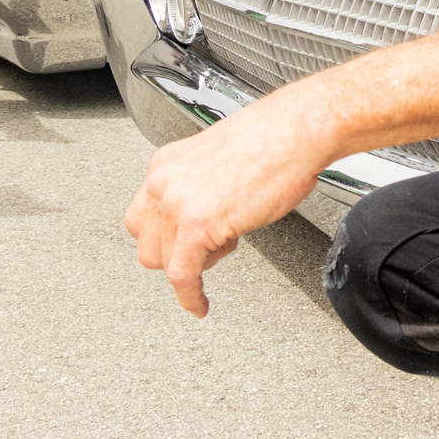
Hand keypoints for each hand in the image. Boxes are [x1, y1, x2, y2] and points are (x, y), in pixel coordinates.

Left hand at [122, 99, 332, 315]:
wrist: (295, 133)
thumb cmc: (274, 140)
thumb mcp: (219, 159)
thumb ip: (201, 186)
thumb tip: (207, 209)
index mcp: (167, 164)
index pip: (143, 215)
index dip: (162, 237)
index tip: (175, 248)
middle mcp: (164, 182)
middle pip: (146, 242)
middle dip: (174, 253)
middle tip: (205, 252)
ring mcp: (177, 204)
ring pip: (163, 261)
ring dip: (192, 266)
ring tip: (224, 250)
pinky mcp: (198, 227)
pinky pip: (183, 275)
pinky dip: (190, 296)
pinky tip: (199, 304)